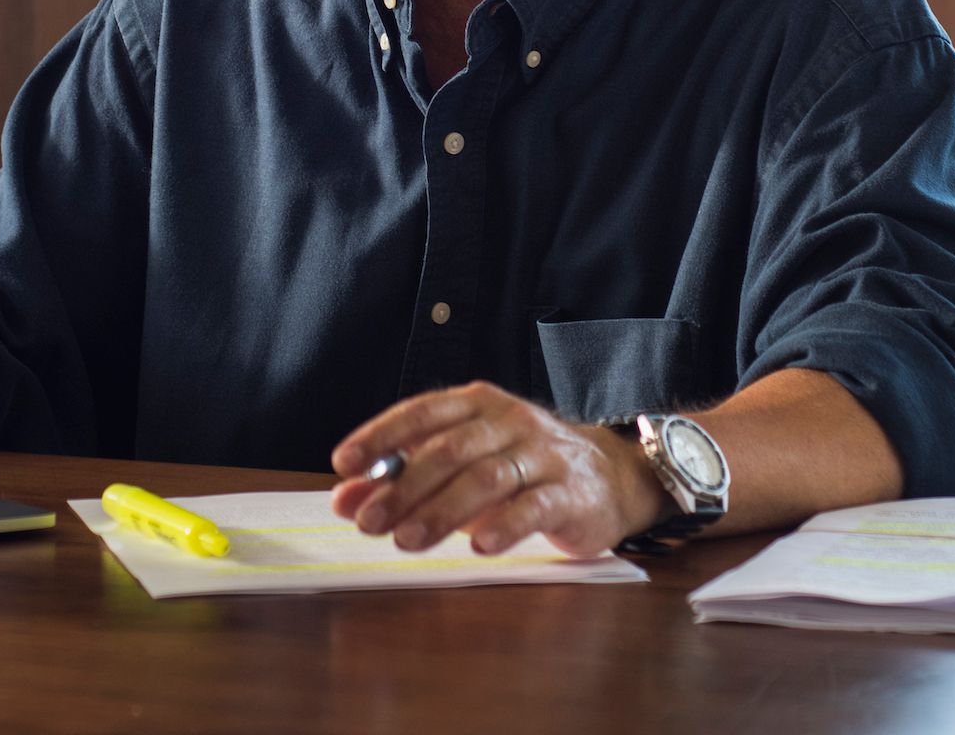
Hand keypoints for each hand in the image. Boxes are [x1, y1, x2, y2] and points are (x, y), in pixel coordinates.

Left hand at [328, 382, 669, 558]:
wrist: (609, 476)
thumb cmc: (521, 470)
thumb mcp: (461, 469)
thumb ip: (403, 480)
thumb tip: (344, 498)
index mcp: (477, 405)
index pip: (422, 412)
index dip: (381, 435)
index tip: (345, 463)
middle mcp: (509, 421)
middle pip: (450, 450)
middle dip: (404, 487)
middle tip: (369, 522)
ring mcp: (543, 453)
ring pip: (487, 478)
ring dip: (443, 511)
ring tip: (408, 541)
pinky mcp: (571, 491)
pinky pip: (535, 505)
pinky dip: (505, 526)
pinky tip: (480, 547)